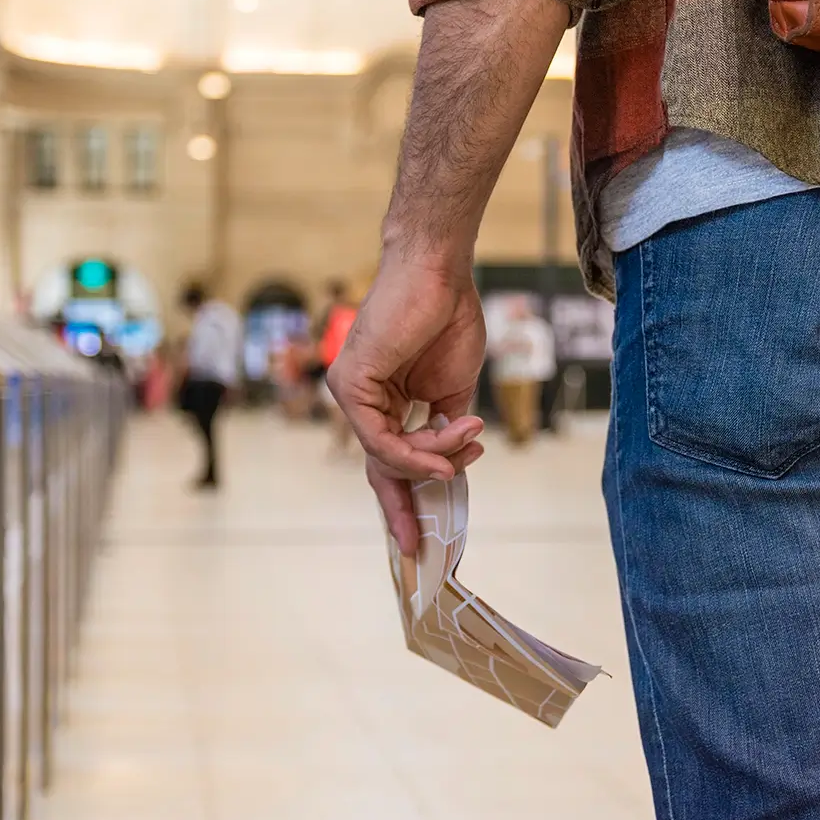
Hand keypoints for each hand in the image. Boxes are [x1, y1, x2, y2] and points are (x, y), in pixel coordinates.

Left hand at [327, 256, 487, 553]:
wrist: (440, 275)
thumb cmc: (447, 319)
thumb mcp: (452, 389)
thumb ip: (444, 429)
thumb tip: (450, 467)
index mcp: (383, 401)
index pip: (389, 460)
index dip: (405, 498)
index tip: (417, 537)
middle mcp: (360, 400)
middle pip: (380, 468)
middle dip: (401, 507)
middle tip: (417, 544)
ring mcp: (351, 393)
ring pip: (389, 456)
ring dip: (435, 457)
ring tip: (469, 440)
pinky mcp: (349, 385)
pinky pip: (382, 439)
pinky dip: (417, 450)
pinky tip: (449, 449)